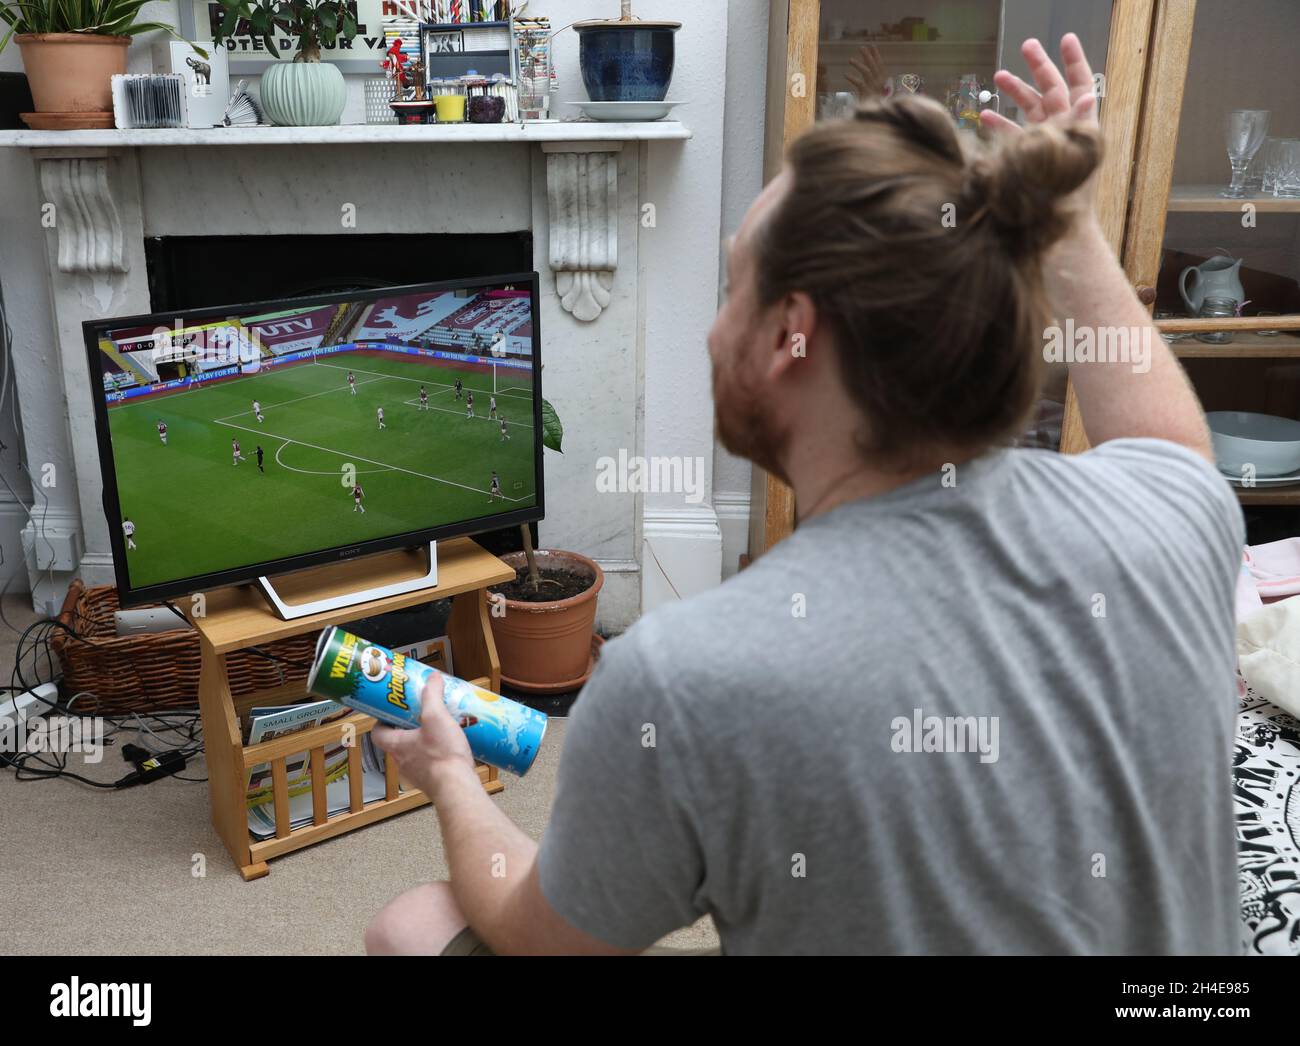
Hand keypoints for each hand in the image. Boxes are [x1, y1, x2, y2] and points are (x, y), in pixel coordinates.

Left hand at [370, 673, 476, 799]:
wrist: (457, 787)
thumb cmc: (441, 755)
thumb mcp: (436, 716)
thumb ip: (432, 695)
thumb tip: (432, 678)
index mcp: (397, 745)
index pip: (378, 733)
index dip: (382, 721)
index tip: (392, 711)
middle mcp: (403, 762)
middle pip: (398, 742)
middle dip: (409, 728)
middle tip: (422, 715)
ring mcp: (417, 775)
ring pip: (415, 754)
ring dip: (425, 742)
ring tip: (441, 729)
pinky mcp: (433, 782)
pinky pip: (431, 765)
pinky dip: (438, 755)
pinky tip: (453, 748)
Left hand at [846, 44, 887, 100]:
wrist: (872, 117)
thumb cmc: (872, 103)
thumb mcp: (873, 89)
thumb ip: (871, 76)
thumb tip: (866, 62)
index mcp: (883, 81)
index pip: (880, 65)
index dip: (876, 55)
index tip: (872, 46)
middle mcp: (880, 83)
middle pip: (874, 66)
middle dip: (868, 56)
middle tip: (861, 47)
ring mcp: (874, 88)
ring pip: (867, 72)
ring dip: (858, 64)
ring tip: (850, 60)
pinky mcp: (867, 94)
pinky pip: (860, 83)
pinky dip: (852, 78)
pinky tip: (845, 74)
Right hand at [981, 33, 1102, 222]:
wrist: (1055, 236)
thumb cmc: (1068, 203)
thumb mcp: (1076, 161)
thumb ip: (1081, 126)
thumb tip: (1087, 96)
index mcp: (1080, 129)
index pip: (1080, 86)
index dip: (1074, 61)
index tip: (1064, 39)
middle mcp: (1063, 133)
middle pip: (1052, 91)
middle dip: (1038, 68)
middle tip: (1025, 46)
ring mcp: (1044, 146)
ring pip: (1030, 110)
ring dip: (1015, 92)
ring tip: (999, 77)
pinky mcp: (1027, 162)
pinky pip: (1014, 136)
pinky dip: (1001, 124)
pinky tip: (985, 117)